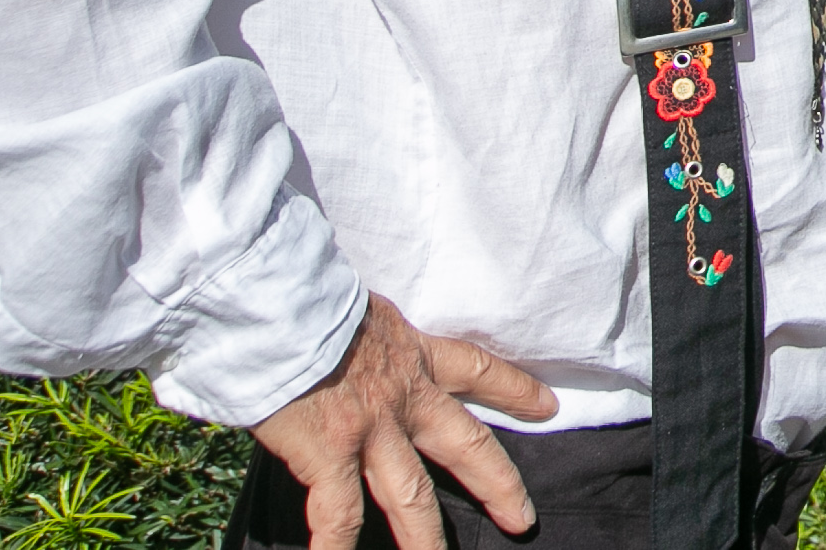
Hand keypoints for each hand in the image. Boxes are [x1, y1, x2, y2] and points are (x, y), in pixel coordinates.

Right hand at [250, 293, 558, 549]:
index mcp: (413, 353)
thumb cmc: (306, 300)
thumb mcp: (360, 312)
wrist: (277, 305)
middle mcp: (403, 395)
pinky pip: (339, 513)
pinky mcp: (329, 453)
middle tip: (524, 518)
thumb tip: (357, 354)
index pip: (478, 369)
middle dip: (498, 484)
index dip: (515, 389)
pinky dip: (336, 546)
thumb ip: (371, 342)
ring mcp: (369, 429)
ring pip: (411, 496)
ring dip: (425, 537)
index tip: (548, 406)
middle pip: (465, 445)